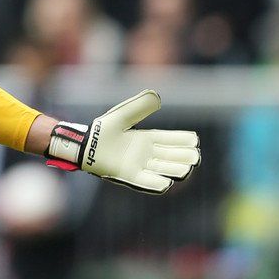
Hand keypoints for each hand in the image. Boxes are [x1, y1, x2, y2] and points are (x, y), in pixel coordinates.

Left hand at [46, 90, 200, 193]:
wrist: (84, 143)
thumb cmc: (102, 130)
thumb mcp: (121, 116)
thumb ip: (138, 107)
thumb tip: (156, 96)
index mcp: (145, 139)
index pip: (169, 140)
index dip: (181, 140)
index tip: (194, 140)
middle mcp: (145, 153)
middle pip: (170, 156)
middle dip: (183, 157)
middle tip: (195, 156)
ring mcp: (138, 165)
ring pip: (162, 169)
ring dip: (174, 170)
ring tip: (187, 169)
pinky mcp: (127, 175)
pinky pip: (144, 181)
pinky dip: (155, 182)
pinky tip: (167, 183)